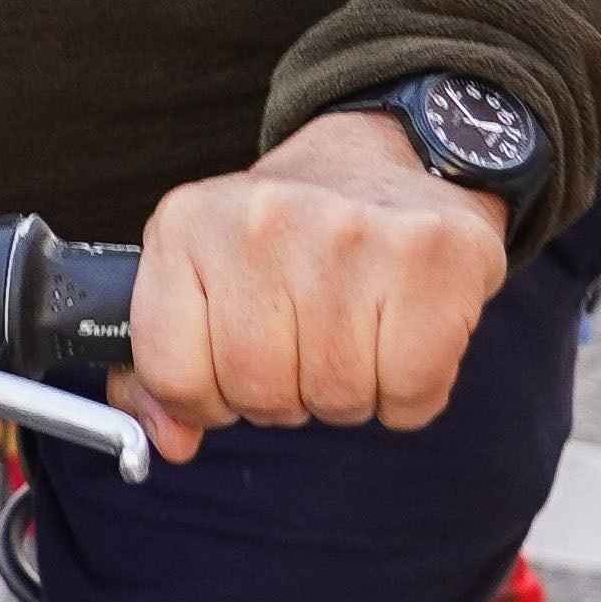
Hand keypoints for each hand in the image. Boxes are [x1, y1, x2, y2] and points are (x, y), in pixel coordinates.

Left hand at [122, 108, 511, 465]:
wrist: (399, 160)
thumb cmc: (296, 235)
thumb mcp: (207, 274)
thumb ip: (169, 363)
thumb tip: (170, 441)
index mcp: (188, 225)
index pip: (172, 374)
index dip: (208, 396)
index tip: (234, 366)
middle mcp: (262, 221)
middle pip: (259, 393)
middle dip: (287, 394)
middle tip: (309, 343)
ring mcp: (349, 234)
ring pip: (337, 399)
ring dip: (351, 393)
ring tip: (358, 331)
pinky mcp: (431, 257)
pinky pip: (410, 395)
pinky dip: (410, 394)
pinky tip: (403, 337)